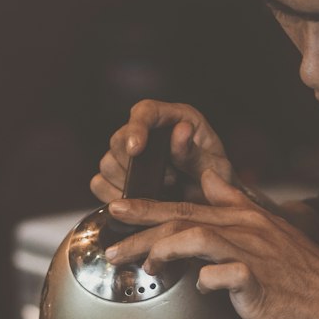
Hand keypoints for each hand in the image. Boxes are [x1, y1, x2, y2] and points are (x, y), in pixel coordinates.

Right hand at [90, 99, 236, 204]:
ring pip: (107, 162)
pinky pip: (99, 183)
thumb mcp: (217, 168)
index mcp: (175, 118)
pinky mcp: (120, 177)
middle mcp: (150, 132)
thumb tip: (181, 130)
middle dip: (134, 165)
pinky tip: (137, 204)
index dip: (136, 128)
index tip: (136, 149)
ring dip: (126, 183)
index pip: (145, 111)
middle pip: (119, 139)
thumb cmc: (220, 183)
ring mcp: (132, 155)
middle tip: (168, 182)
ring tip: (157, 194)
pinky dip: (112, 195)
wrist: (215, 208)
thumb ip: (197, 153)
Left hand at [104, 168, 318, 318]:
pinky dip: (203, 281)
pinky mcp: (255, 281)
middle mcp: (244, 228)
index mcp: (244, 216)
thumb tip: (210, 179)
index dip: (150, 203)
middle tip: (109, 227)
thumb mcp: (269, 227)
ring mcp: (250, 253)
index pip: (188, 203)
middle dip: (140, 220)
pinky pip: (220, 277)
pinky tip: (197, 289)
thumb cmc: (299, 274)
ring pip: (193, 238)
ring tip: (140, 262)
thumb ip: (236, 202)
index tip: (118, 206)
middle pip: (181, 217)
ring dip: (161, 249)